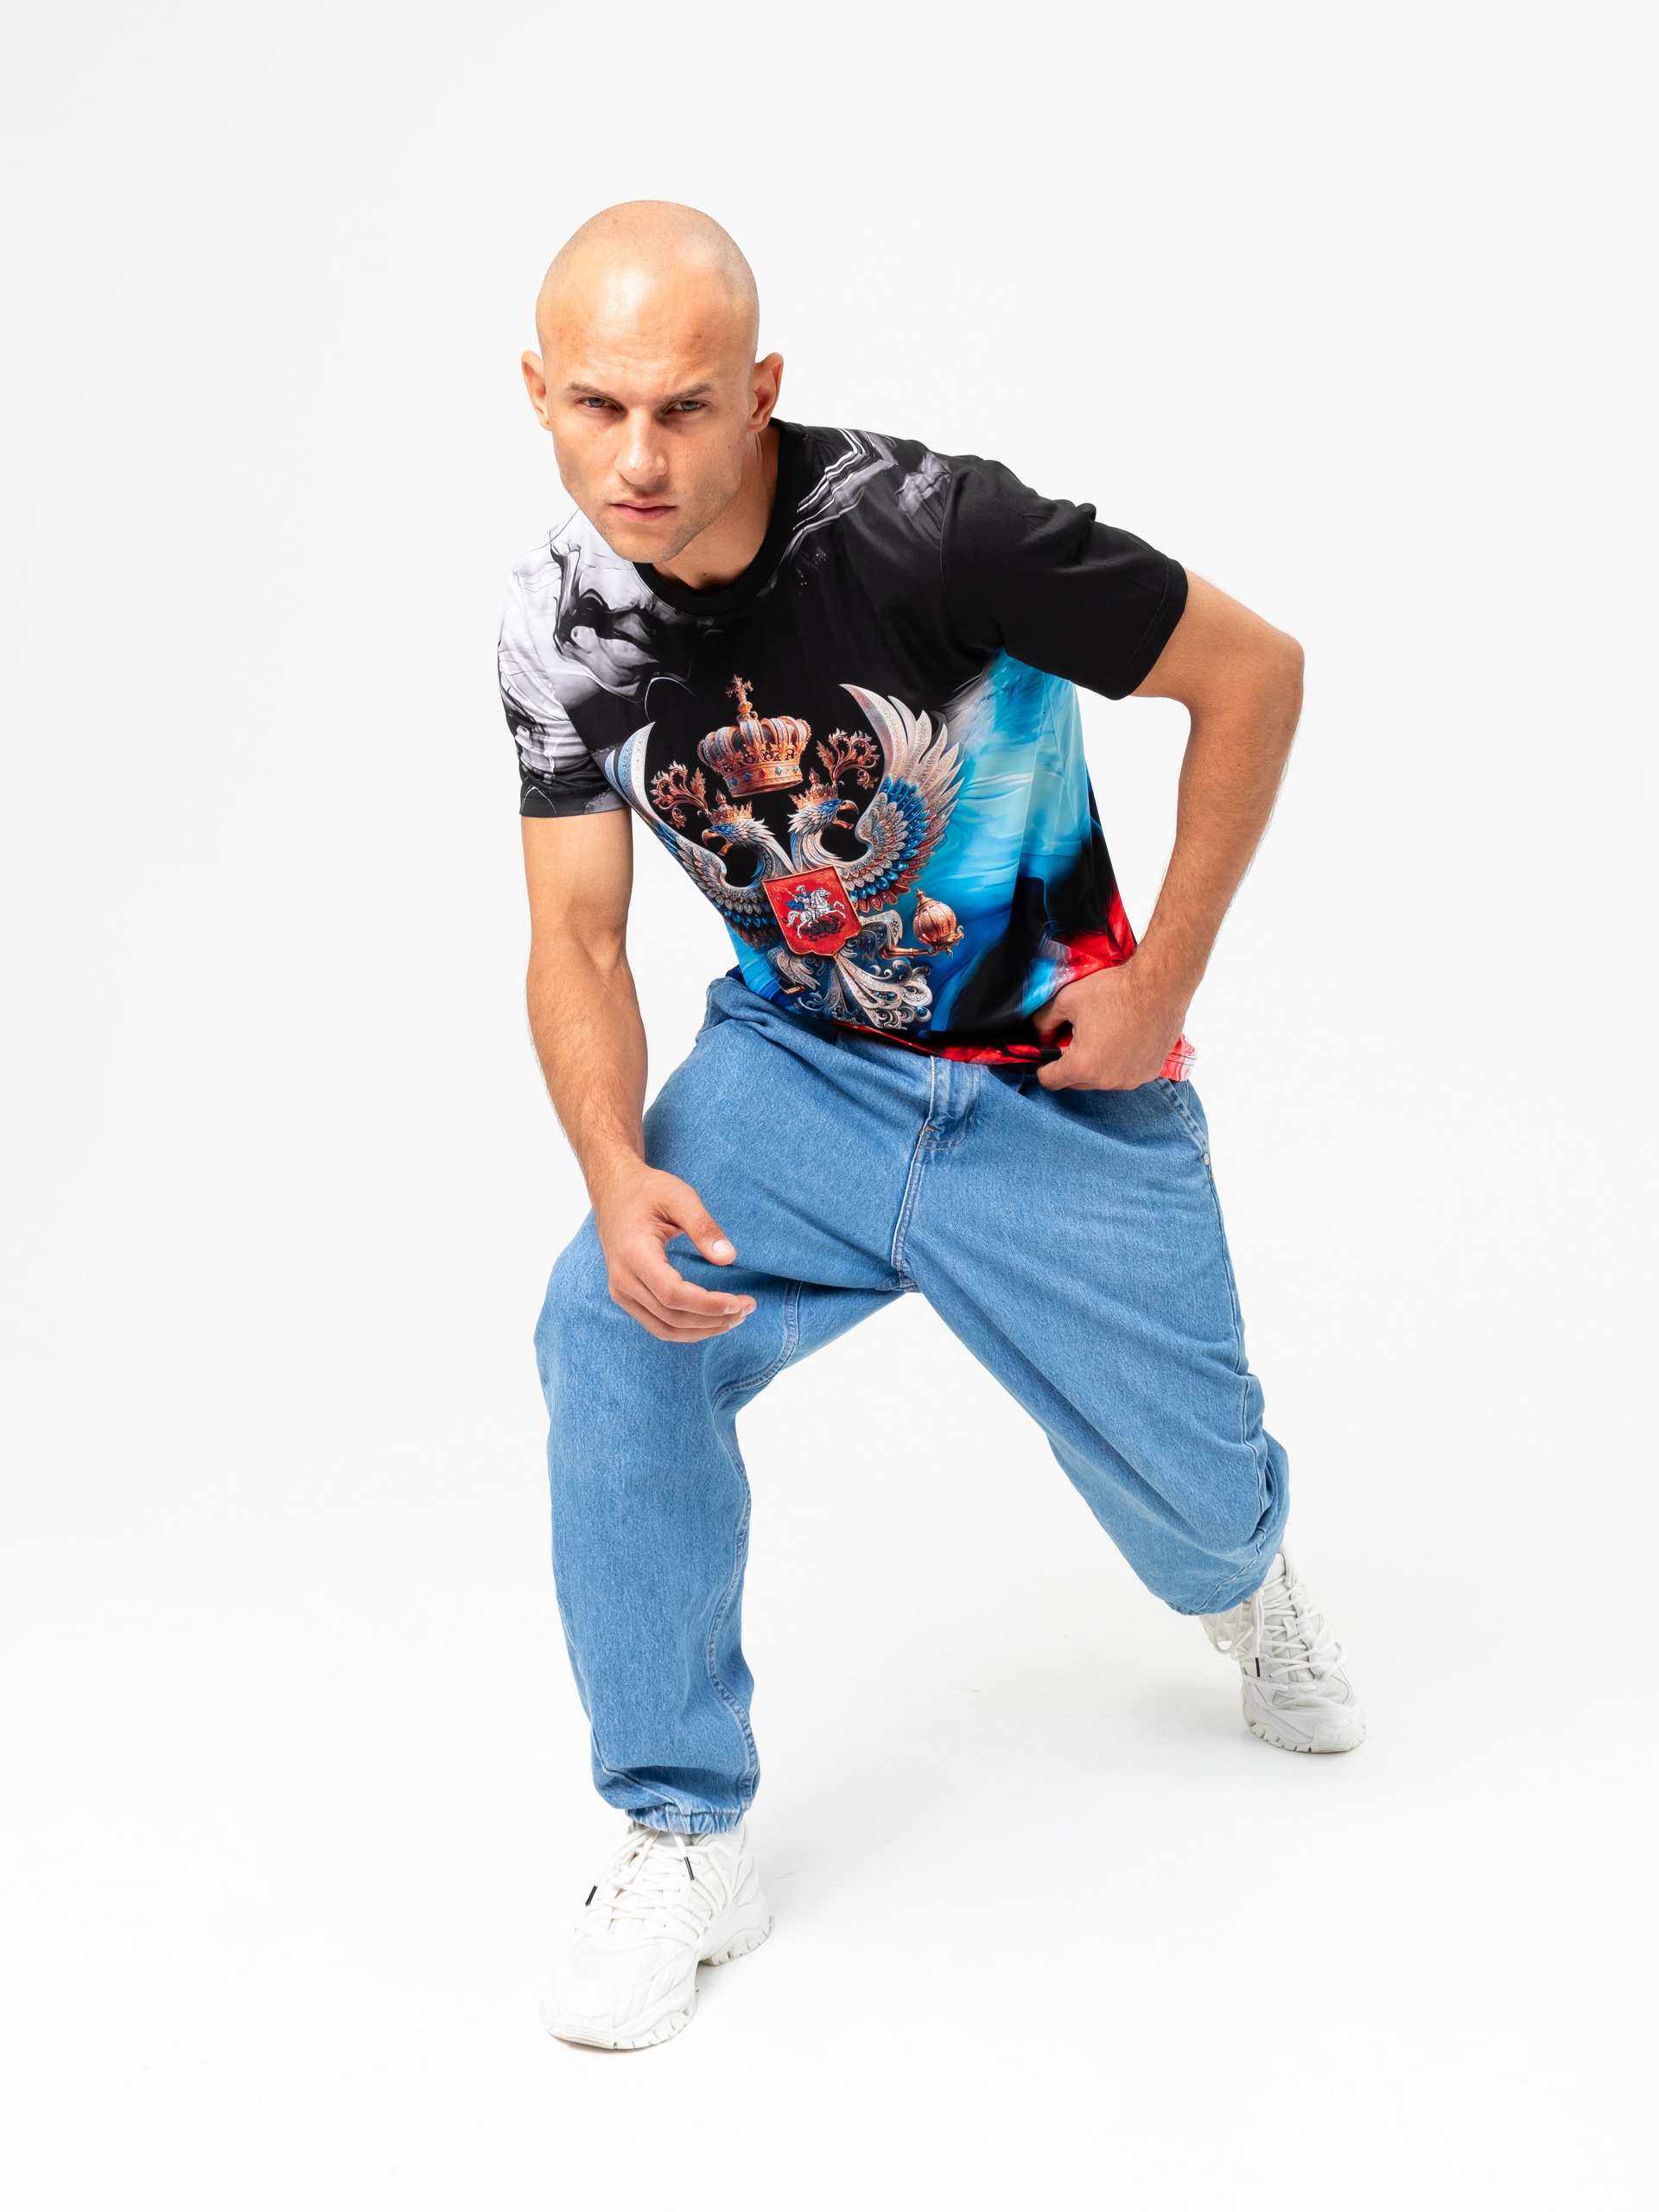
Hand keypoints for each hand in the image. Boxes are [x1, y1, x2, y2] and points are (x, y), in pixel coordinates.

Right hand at [590, 1164, 756, 1341]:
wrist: (614, 1191)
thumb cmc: (647, 1190)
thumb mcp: (679, 1196)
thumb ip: (703, 1226)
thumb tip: (728, 1258)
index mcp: (634, 1254)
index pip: (673, 1294)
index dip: (709, 1305)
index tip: (740, 1301)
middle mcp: (622, 1280)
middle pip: (672, 1317)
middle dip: (714, 1319)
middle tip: (747, 1308)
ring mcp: (621, 1292)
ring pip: (664, 1329)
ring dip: (703, 1330)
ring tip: (735, 1317)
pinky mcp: (626, 1296)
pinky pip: (658, 1326)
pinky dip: (687, 1330)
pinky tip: (712, 1320)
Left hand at [1032, 957, 1187, 1090]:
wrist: (1160, 986)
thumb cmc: (1116, 991)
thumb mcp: (1067, 1000)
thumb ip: (1045, 1021)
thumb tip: (1043, 1034)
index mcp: (1083, 1066)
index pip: (1050, 1081)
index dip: (1044, 1066)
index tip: (1047, 1055)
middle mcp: (1107, 1080)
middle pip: (1076, 1082)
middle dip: (1070, 1063)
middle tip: (1076, 1038)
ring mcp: (1130, 1080)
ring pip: (1101, 1079)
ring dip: (1096, 1065)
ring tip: (1102, 1036)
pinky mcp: (1149, 1074)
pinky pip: (1124, 1075)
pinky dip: (1119, 1063)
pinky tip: (1123, 1039)